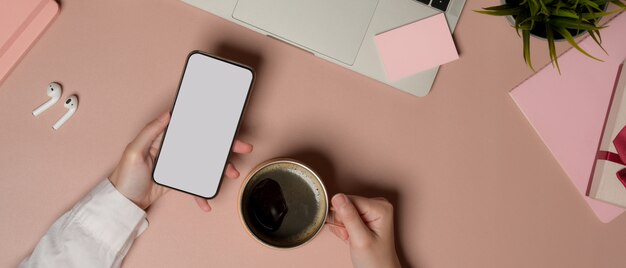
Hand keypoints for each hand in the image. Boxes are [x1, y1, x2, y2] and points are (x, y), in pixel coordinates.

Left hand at [108, 112, 252, 210]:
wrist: (123, 202)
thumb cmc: (124, 175)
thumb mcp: (134, 150)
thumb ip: (150, 132)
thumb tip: (167, 114)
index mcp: (165, 139)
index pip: (192, 129)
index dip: (210, 126)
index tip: (226, 125)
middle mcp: (175, 150)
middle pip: (205, 145)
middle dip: (225, 146)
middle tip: (242, 147)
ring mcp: (179, 166)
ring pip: (206, 165)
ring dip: (221, 169)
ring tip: (231, 173)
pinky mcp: (180, 181)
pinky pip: (196, 186)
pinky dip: (202, 195)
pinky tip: (208, 202)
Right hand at [329, 194, 400, 267]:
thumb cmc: (375, 260)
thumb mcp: (360, 239)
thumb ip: (349, 217)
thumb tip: (337, 197)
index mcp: (380, 206)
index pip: (348, 199)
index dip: (341, 216)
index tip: (347, 230)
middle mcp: (377, 204)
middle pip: (345, 204)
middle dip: (342, 222)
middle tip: (351, 236)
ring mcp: (370, 210)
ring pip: (342, 210)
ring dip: (342, 227)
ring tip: (352, 238)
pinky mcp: (364, 215)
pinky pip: (344, 216)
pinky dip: (344, 229)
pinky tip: (352, 236)